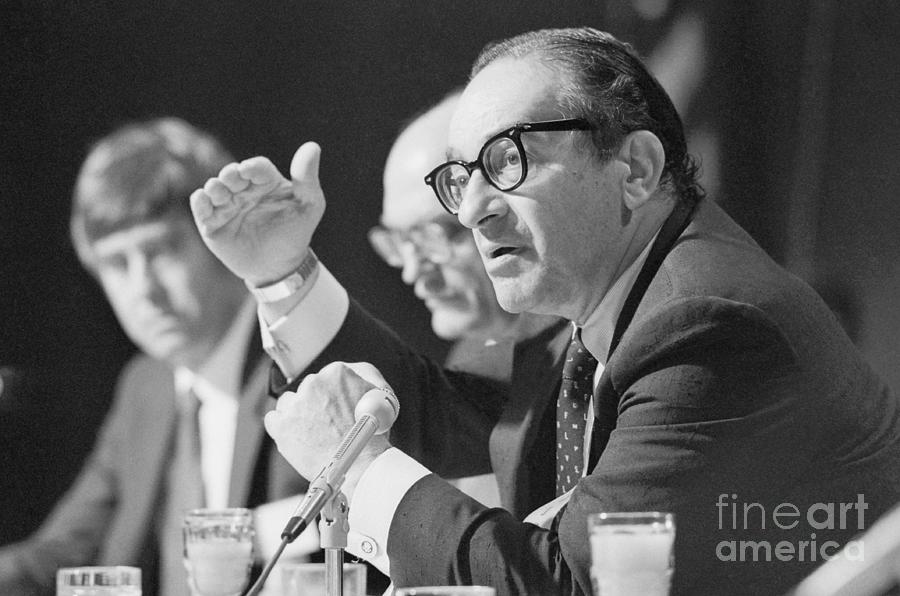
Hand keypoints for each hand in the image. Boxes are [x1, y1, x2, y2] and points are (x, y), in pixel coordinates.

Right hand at [189, 142, 324, 286]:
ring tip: (220, 192)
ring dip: (215, 187)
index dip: (253, 167)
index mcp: (266, 182)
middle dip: (231, 175)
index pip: (257, 168)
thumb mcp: (309, 205)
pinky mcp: (212, 223)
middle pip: (232, 175)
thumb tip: (313, 146)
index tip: (250, 170)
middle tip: (232, 179)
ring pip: (214, 188)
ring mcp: (226, 205)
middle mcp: (244, 190)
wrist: (279, 267)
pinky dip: (200, 201)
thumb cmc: (296, 233)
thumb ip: (307, 177)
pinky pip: (200, 207)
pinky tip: (203, 199)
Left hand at [264, 362, 392, 501]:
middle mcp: (314, 383)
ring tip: (313, 434)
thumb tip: (351, 379)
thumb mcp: (376, 399)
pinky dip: (282, 429)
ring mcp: (296, 404)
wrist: (359, 466)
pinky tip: (298, 439)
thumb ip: (357, 383)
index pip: (327, 377)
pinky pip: (274, 419)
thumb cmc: (370, 438)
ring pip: (289, 403)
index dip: (331, 394)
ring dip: (297, 415)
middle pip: (308, 388)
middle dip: (314, 404)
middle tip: (325, 423)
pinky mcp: (281, 424)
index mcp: (337, 373)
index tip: (333, 405)